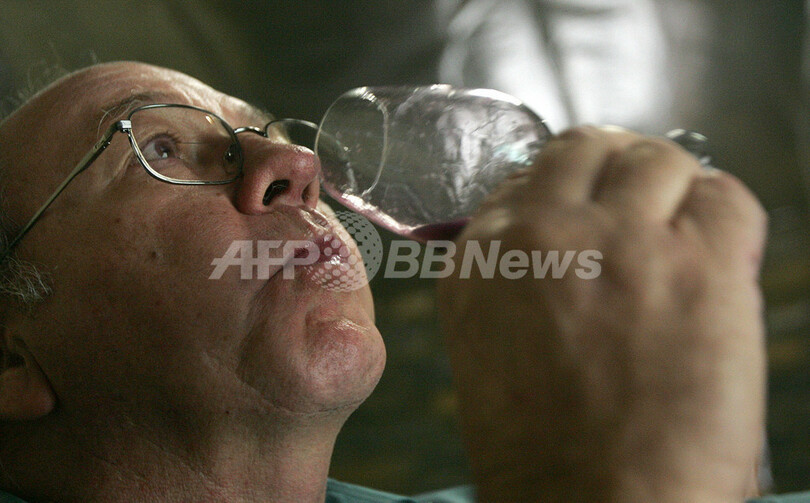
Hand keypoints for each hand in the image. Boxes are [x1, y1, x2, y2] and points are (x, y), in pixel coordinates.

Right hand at [437, 126, 766, 501]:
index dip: (572, 186)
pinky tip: (719, 259)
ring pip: (660, 159)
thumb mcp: (490, 346)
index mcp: (483, 259)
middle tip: (645, 201)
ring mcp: (621, 243)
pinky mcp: (699, 267)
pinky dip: (726, 215)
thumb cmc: (543, 448)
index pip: (530, 174)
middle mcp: (543, 235)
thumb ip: (517, 273)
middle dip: (619, 165)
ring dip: (675, 189)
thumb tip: (569, 222)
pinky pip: (725, 196)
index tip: (595, 205)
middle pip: (589, 146)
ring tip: (684, 239)